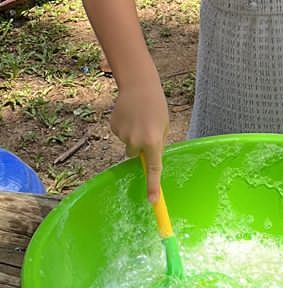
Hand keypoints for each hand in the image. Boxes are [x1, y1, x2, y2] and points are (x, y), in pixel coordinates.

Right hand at [110, 77, 169, 202]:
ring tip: (138, 116)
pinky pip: (120, 134)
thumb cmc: (156, 106)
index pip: (154, 170)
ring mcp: (123, 135)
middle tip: (145, 127)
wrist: (139, 85)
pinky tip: (129, 114)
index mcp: (154, 141)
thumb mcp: (164, 126)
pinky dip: (124, 127)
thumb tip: (149, 160)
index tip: (153, 202)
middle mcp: (137, 141)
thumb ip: (158, 145)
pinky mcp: (113, 128)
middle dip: (139, 146)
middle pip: (135, 155)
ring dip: (132, 134)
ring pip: (127, 144)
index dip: (153, 187)